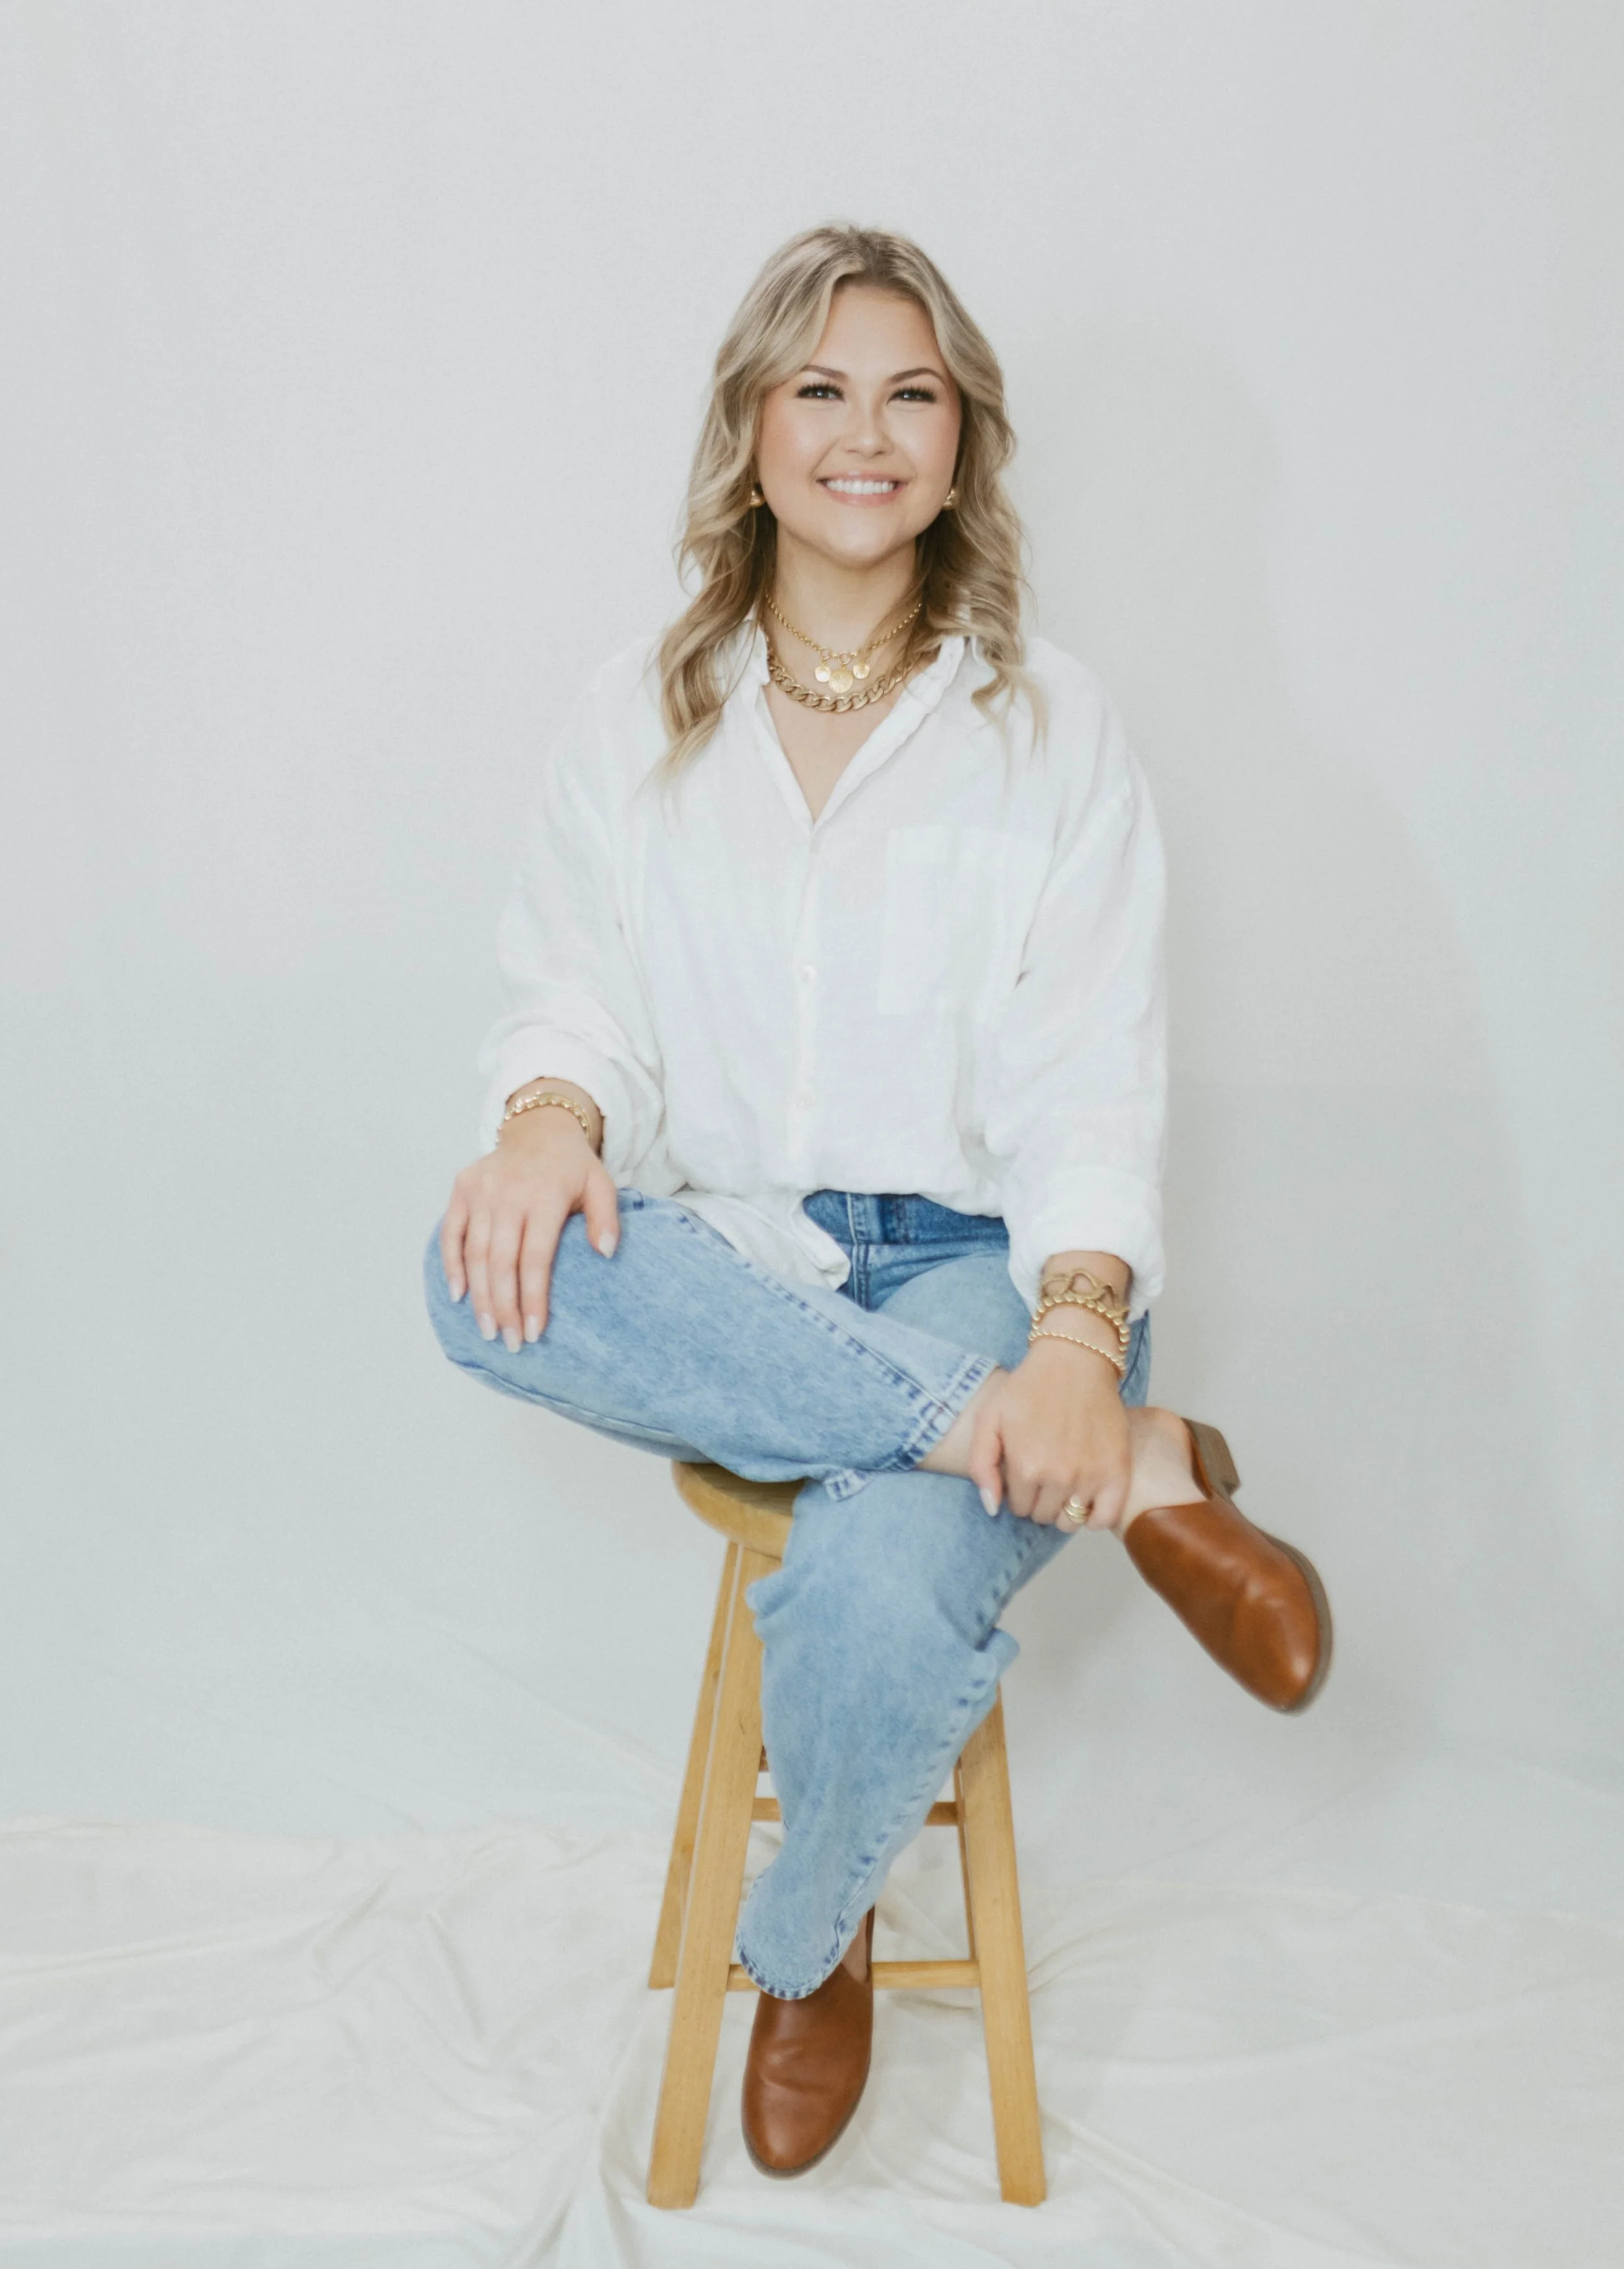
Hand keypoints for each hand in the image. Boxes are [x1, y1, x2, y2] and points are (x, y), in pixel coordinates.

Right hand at [439, 1102, 618, 1350]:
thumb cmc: (572, 1167)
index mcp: (544, 1196)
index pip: (535, 1259)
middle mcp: (508, 1193)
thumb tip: (607, 1253)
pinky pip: (451, 1233)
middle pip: (501, 1262)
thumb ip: (606, 1218)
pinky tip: (459, 1295)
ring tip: (488, 1330)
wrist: (539, 1127)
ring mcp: (480, 1190)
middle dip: (504, 1307)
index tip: (536, 1332)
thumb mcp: (601, 1184)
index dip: (533, 1298)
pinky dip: (452, 1265)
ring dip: (479, 1297)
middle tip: (511, 1342)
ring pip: (475, 1253)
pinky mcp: (462, 1188)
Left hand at [965, 1338, 1129, 1529]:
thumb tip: (993, 1508)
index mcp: (1026, 1467)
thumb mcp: (989, 1418)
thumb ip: (981, 1466)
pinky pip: (1106, 1518)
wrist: (1074, 1359)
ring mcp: (1091, 1476)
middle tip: (1044, 1471)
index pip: (1018, 1508)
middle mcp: (1059, 1477)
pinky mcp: (1117, 1471)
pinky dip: (1095, 1517)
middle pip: (1043, 1516)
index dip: (1018, 1491)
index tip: (1024, 1470)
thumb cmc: (1029, 1387)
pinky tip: (1086, 1499)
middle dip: (1039, 1499)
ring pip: (1071, 1520)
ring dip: (1064, 1508)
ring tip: (1063, 1482)